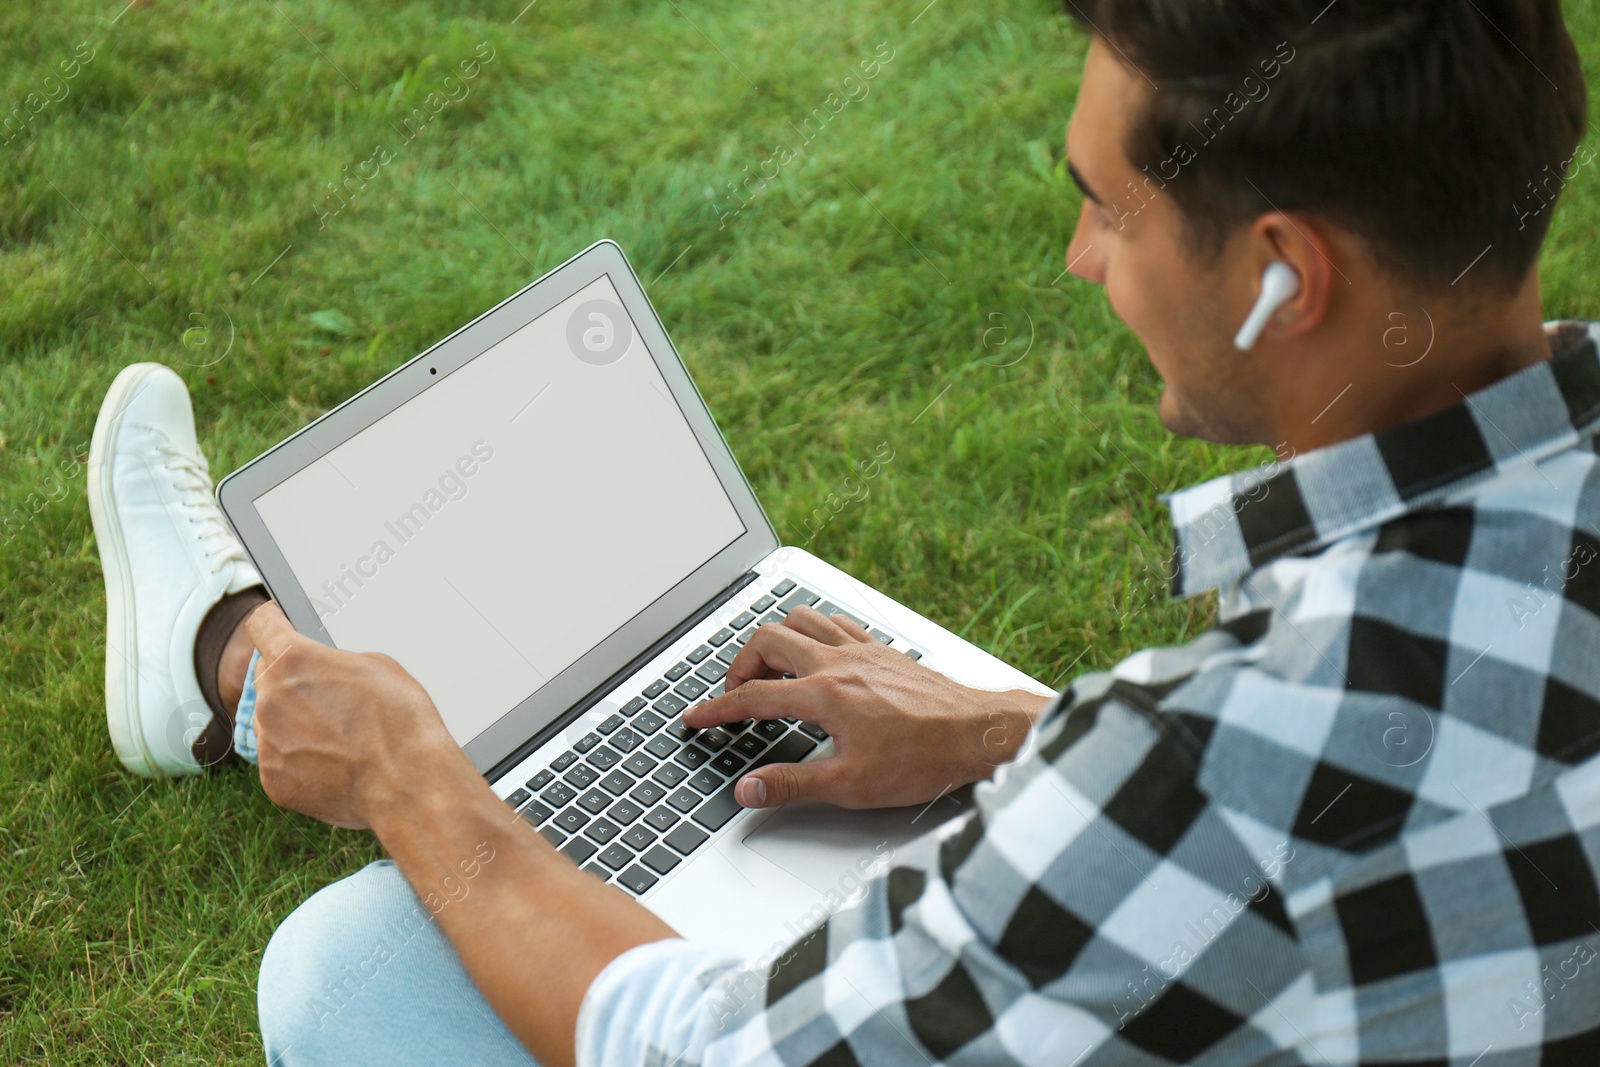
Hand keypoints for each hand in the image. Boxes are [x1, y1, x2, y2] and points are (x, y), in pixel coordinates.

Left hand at [244, 602, 475, 828]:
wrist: (409, 785)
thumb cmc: (402, 722)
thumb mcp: (378, 666)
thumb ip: (334, 662)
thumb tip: (324, 672)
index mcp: (293, 660)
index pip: (262, 625)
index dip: (273, 622)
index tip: (276, 624)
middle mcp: (270, 699)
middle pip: (267, 676)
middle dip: (291, 679)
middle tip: (328, 694)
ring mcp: (268, 743)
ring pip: (272, 720)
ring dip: (295, 721)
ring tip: (339, 735)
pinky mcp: (272, 779)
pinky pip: (279, 758)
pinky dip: (300, 758)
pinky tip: (335, 761)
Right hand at [681, 604, 1050, 809]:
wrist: (979, 734)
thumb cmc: (925, 758)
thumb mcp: (852, 786)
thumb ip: (793, 785)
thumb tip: (750, 788)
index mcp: (825, 695)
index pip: (753, 696)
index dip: (717, 708)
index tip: (697, 717)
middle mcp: (840, 663)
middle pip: (769, 640)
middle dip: (740, 664)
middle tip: (735, 692)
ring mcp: (863, 651)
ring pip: (802, 619)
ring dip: (776, 638)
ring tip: (769, 668)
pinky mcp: (884, 651)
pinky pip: (837, 622)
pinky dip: (814, 630)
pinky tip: (818, 651)